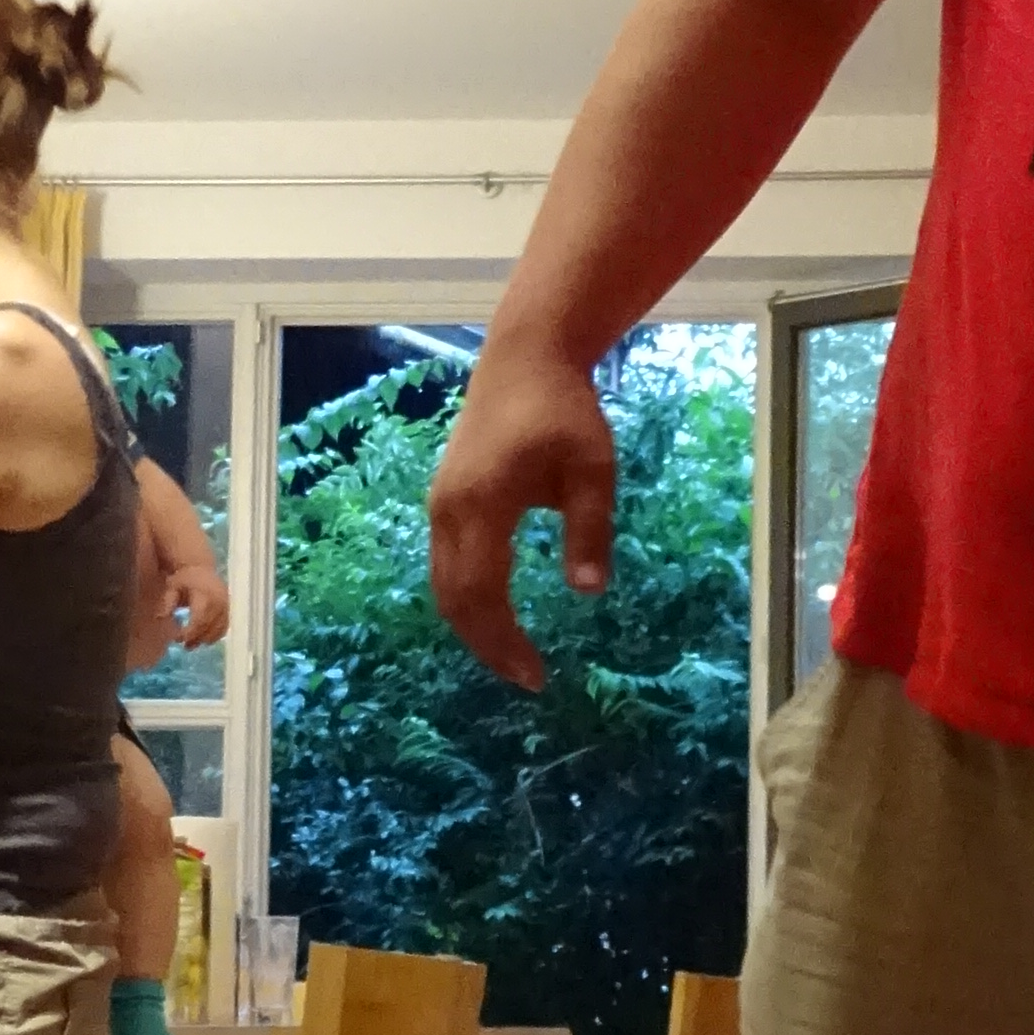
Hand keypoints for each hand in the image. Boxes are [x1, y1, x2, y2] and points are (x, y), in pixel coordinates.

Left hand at [168, 560, 232, 653]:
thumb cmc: (184, 578)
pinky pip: (224, 628)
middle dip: (196, 638)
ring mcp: (226, 606)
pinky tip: (204, 640)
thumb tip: (160, 618)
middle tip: (184, 646)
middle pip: (208, 627)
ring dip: (205, 640)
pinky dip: (215, 636)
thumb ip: (167, 602)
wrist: (201, 567)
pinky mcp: (228, 610)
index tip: (177, 638)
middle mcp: (219, 602)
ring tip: (191, 645)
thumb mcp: (172, 586)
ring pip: (218, 630)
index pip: (199, 619)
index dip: (189, 632)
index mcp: (205, 595)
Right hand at [427, 335, 615, 689]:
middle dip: (486, 645)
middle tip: (527, 677)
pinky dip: (468, 598)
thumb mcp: (593, 469)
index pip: (482, 593)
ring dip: (474, 625)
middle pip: (453, 599)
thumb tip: (589, 593)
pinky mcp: (445, 500)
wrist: (525, 357)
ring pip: (444, 584)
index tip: (536, 676)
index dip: (503, 641)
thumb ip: (590, 530)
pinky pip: (448, 563)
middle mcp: (448, 511)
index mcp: (482, 505)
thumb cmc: (564, 409)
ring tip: (514, 654)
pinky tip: (498, 612)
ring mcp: (440, 505)